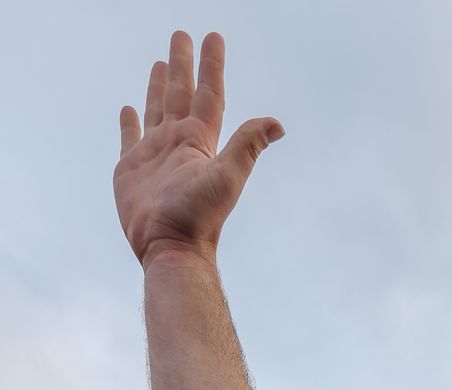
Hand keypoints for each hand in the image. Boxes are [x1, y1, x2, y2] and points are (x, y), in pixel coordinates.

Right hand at [114, 31, 282, 268]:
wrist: (170, 246)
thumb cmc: (200, 216)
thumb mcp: (228, 175)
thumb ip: (247, 144)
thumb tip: (278, 124)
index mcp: (199, 141)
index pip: (207, 94)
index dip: (211, 65)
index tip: (212, 38)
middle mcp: (177, 143)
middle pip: (180, 93)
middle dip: (182, 64)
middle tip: (181, 35)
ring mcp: (154, 154)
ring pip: (156, 109)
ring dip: (157, 86)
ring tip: (158, 62)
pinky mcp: (131, 168)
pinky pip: (129, 137)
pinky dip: (129, 122)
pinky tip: (128, 109)